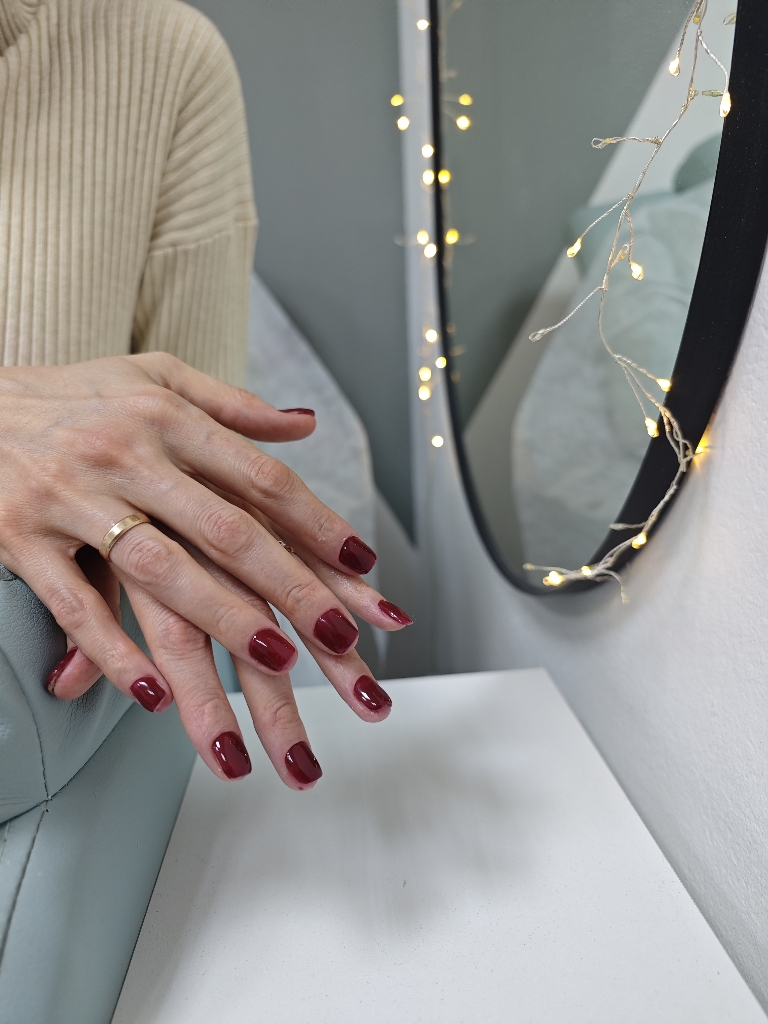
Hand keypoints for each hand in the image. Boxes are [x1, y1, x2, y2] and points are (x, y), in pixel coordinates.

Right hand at [0, 354, 411, 784]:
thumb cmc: (74, 396)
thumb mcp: (154, 377)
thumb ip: (232, 404)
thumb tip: (305, 424)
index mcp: (170, 420)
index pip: (260, 478)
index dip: (316, 523)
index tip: (363, 564)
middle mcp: (129, 457)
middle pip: (225, 530)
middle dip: (290, 586)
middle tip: (341, 636)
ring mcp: (74, 500)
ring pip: (159, 571)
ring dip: (222, 620)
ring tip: (276, 664)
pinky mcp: (23, 539)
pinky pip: (75, 604)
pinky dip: (113, 652)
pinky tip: (155, 696)